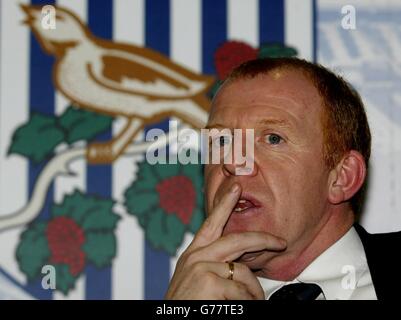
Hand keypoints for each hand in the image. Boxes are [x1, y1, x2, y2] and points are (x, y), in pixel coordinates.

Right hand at [165, 183, 286, 299]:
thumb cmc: (185, 304)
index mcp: (193, 254)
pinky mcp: (209, 282)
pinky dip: (245, 302)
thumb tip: (239, 264)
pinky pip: (241, 291)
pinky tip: (233, 307)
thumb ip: (212, 265)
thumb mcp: (193, 278)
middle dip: (263, 239)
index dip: (225, 204)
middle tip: (279, 242)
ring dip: (253, 292)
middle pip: (237, 240)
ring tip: (252, 302)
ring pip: (243, 272)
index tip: (236, 188)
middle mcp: (196, 256)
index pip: (211, 223)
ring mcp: (202, 267)